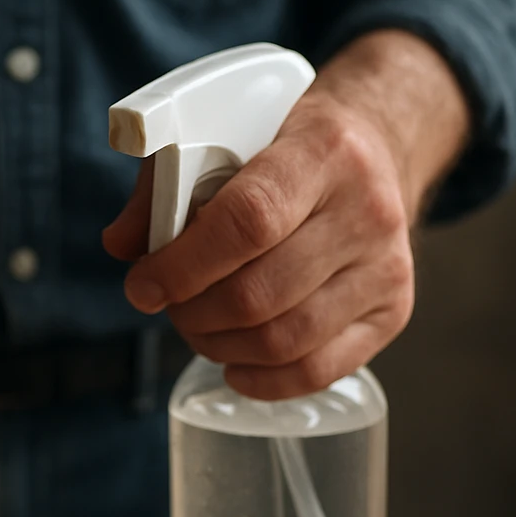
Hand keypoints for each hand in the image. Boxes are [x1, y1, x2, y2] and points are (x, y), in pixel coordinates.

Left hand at [102, 31, 468, 399]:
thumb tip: (120, 246)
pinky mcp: (394, 309)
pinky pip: (319, 370)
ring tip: (197, 326)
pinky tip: (233, 363)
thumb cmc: (284, 144)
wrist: (376, 145)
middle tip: (169, 305)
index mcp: (324, 151)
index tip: (143, 285)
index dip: (183, 265)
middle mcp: (367, 211)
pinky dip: (262, 380)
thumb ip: (164, 188)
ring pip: (284, 339)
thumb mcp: (224, 136)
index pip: (248, 222)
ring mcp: (387, 266)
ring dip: (219, 346)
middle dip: (193, 312)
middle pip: (260, 294)